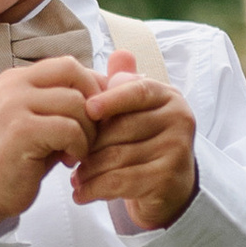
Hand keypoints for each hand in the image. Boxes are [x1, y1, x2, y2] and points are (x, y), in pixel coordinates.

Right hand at [0, 57, 93, 229]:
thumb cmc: (20, 159)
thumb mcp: (44, 122)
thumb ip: (68, 102)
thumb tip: (113, 84)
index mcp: (17, 78)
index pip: (68, 65)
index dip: (92, 88)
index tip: (98, 117)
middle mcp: (13, 84)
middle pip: (74, 72)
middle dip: (94, 104)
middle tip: (92, 133)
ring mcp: (14, 104)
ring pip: (76, 102)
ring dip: (88, 131)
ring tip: (77, 151)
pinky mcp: (20, 130)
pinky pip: (69, 128)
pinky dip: (79, 146)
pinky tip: (69, 160)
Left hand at [71, 53, 197, 228]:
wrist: (170, 190)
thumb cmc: (144, 145)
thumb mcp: (135, 112)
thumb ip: (125, 85)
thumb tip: (120, 53)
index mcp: (169, 97)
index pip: (138, 90)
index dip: (110, 98)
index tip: (86, 109)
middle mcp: (179, 119)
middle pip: (121, 127)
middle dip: (89, 143)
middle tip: (66, 154)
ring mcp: (177, 150)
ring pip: (117, 156)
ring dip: (88, 170)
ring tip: (73, 176)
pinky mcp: (168, 179)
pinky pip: (120, 181)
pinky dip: (95, 188)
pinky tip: (81, 193)